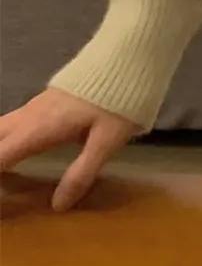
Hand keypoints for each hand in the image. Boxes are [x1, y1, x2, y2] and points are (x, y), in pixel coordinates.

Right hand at [0, 85, 132, 212]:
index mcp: (40, 129)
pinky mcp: (39, 103)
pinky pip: (8, 123)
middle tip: (0, 186)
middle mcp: (29, 117)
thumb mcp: (106, 143)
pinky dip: (0, 140)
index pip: (1, 156)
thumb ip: (81, 173)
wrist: (124, 59)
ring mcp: (32, 107)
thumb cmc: (117, 102)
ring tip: (4, 173)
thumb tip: (57, 206)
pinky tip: (7, 149)